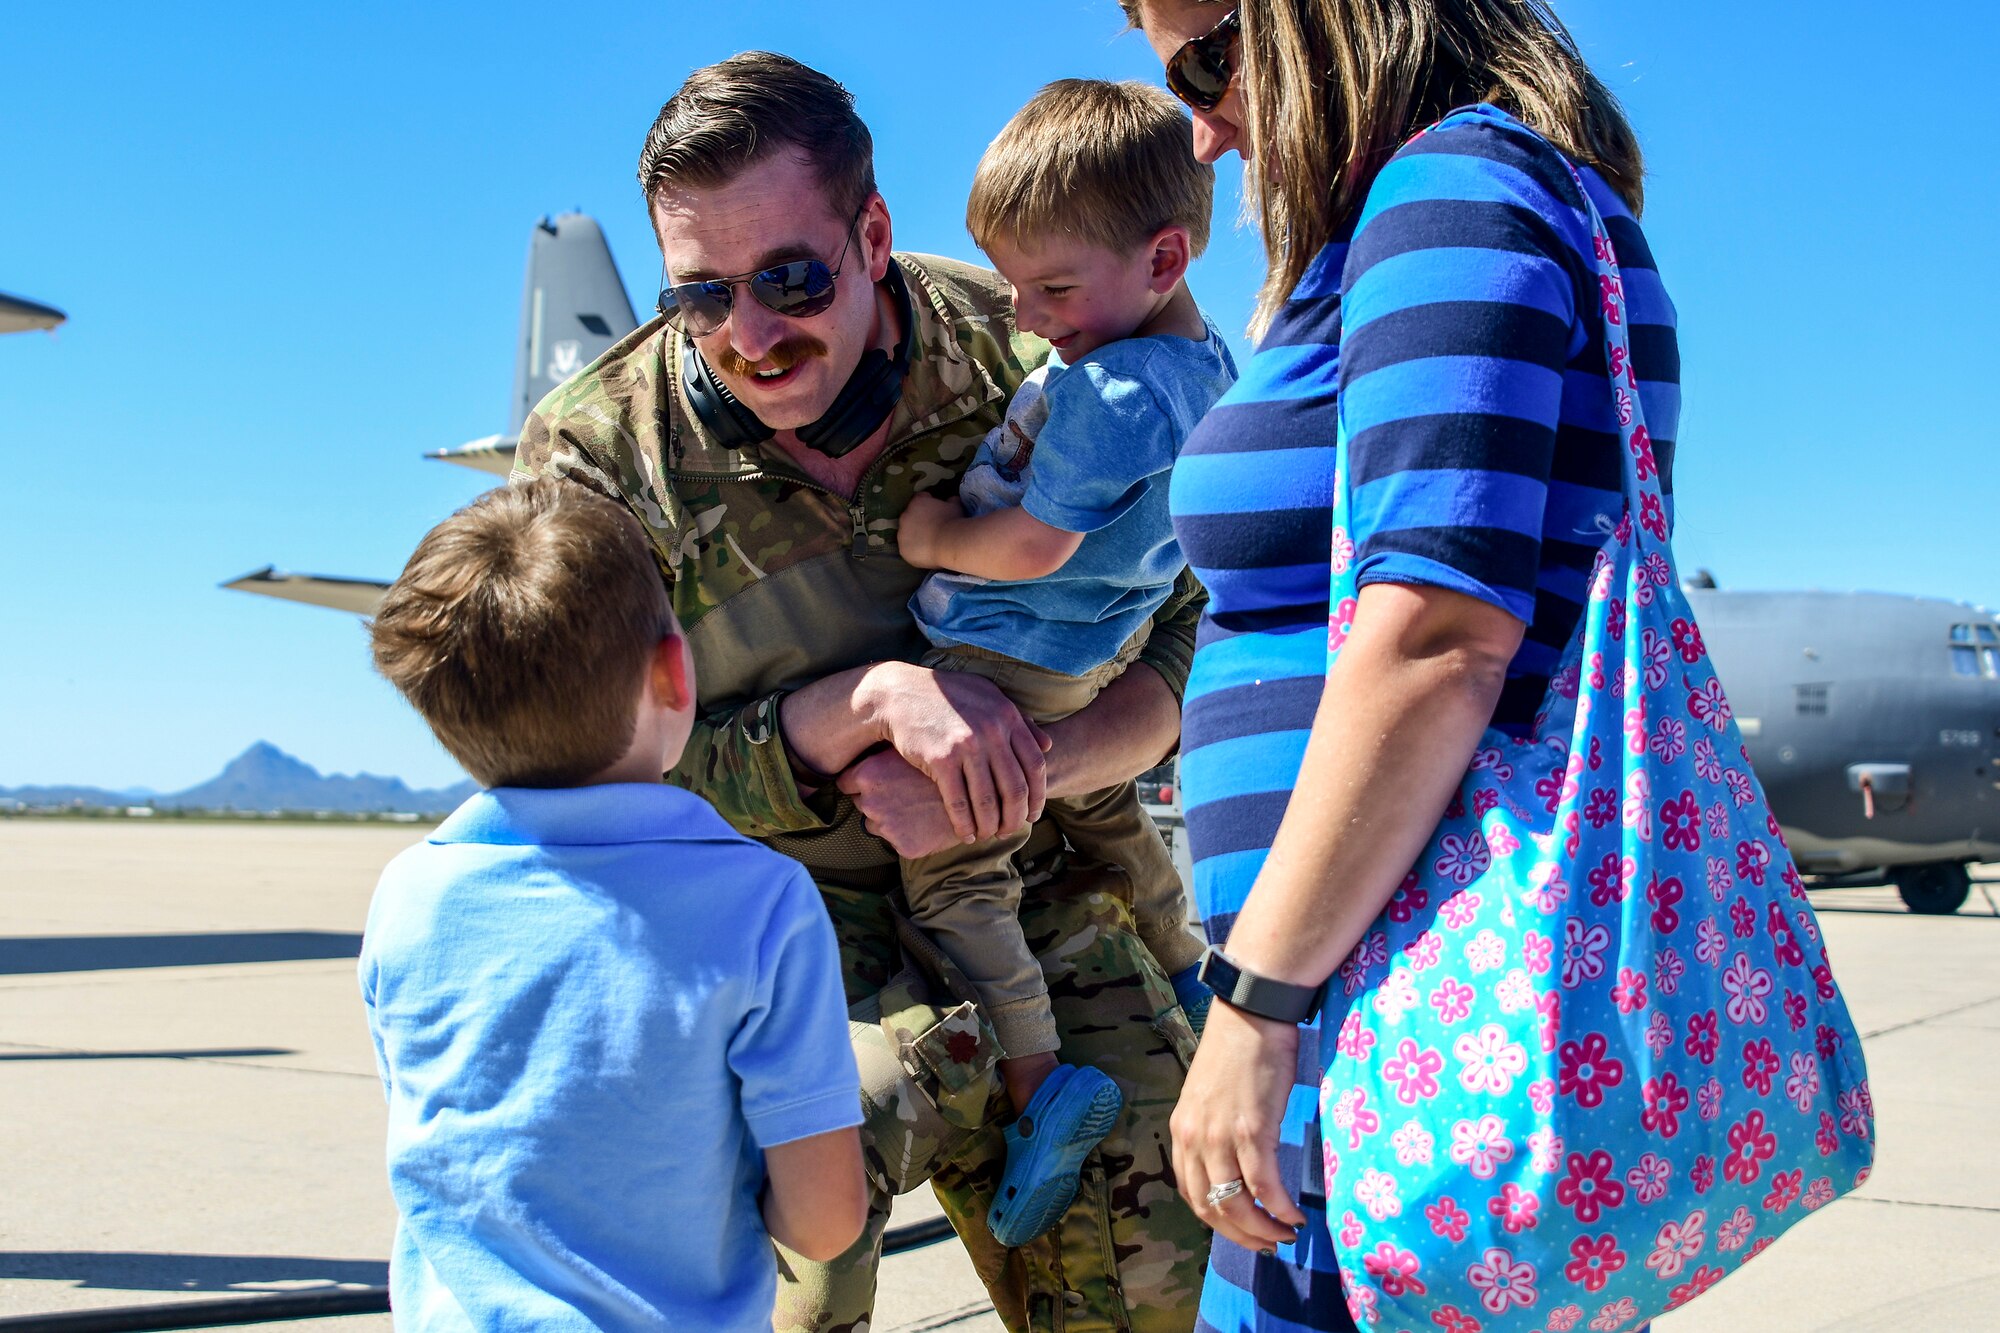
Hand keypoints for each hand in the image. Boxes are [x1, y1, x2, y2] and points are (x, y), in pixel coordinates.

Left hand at [836, 749, 964, 859]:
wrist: (977, 793)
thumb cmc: (941, 766)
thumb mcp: (908, 752)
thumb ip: (883, 756)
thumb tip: (864, 747)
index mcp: (869, 774)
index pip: (844, 783)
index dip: (858, 783)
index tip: (874, 782)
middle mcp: (871, 801)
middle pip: (860, 804)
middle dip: (877, 802)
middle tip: (905, 793)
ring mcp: (886, 826)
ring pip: (875, 826)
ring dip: (890, 820)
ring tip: (918, 807)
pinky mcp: (903, 846)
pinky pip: (896, 842)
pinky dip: (908, 836)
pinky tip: (926, 823)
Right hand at [859, 663, 1049, 842]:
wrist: (899, 693)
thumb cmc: (946, 695)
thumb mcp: (988, 696)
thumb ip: (1020, 719)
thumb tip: (1048, 745)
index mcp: (1007, 716)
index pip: (1035, 766)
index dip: (1037, 796)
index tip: (1033, 815)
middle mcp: (991, 731)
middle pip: (1015, 788)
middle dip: (1015, 818)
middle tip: (1010, 831)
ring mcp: (967, 746)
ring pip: (988, 801)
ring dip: (991, 826)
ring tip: (988, 835)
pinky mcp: (940, 759)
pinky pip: (959, 803)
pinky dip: (965, 825)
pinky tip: (966, 835)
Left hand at [896, 491, 960, 569]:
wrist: (950, 543)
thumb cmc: (954, 522)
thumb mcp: (956, 507)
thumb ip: (951, 501)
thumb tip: (952, 500)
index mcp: (917, 502)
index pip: (920, 499)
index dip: (928, 503)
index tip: (935, 510)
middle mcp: (906, 516)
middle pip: (910, 516)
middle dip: (919, 520)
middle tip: (933, 528)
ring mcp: (902, 534)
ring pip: (907, 534)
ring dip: (916, 535)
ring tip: (930, 542)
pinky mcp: (903, 549)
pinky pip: (908, 549)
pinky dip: (915, 550)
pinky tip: (926, 552)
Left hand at [1170, 1000, 1308, 1252]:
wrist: (1252, 1014)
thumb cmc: (1239, 1051)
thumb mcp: (1212, 1097)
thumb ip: (1215, 1131)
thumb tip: (1236, 1165)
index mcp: (1182, 1131)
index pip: (1190, 1194)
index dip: (1217, 1222)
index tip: (1242, 1232)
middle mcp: (1194, 1138)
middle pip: (1211, 1208)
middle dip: (1241, 1235)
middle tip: (1268, 1245)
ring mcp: (1220, 1136)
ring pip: (1236, 1203)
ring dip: (1262, 1229)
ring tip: (1285, 1236)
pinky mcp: (1251, 1130)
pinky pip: (1263, 1184)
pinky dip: (1280, 1208)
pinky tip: (1295, 1215)